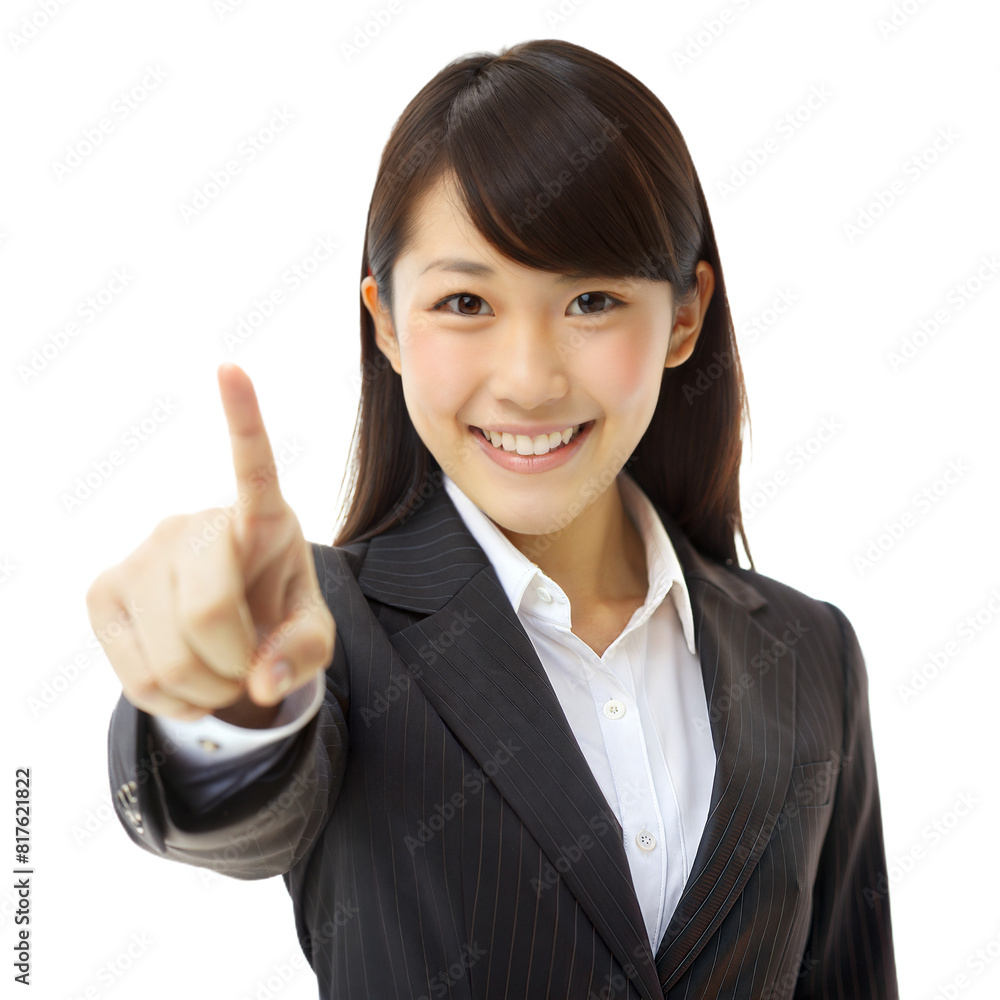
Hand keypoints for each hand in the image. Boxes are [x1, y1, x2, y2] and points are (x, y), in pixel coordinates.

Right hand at [86, 363, 335, 724]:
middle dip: (236, 663)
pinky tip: (189, 681)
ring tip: (222, 671)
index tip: (230, 367)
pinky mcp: (102, 592)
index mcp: (261, 519)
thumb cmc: (279, 617)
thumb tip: (261, 684)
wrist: (228, 633)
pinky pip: (140, 680)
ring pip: (171, 657)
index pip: (253, 467)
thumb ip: (304, 655)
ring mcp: (140, 555)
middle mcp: (193, 525)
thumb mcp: (312, 637)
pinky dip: (175, 702)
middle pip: (208, 611)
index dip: (243, 421)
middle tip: (249, 667)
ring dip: (209, 689)